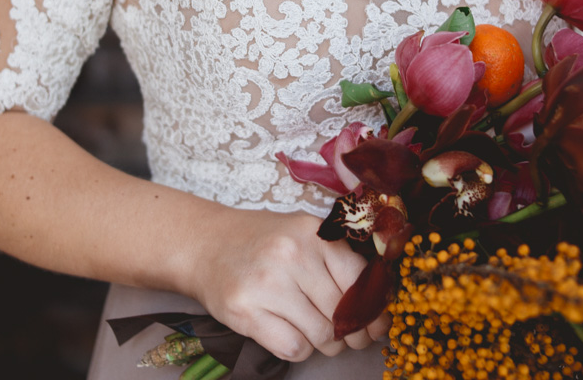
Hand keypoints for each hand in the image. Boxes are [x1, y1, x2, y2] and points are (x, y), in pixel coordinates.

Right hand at [188, 209, 388, 361]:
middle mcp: (291, 255)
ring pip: (322, 335)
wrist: (205, 245)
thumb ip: (339, 263)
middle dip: (353, 334)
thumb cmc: (262, 243)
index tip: (376, 324)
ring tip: (317, 334)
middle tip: (351, 338)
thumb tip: (378, 312)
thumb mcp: (303, 235)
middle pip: (343, 313)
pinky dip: (299, 349)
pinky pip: (294, 348)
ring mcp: (267, 284)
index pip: (360, 280)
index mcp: (313, 234)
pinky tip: (291, 334)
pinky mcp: (246, 312)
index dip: (373, 310)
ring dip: (326, 344)